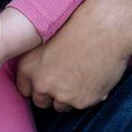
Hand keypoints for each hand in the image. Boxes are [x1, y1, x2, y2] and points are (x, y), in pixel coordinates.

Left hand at [14, 0, 131, 111]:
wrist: (107, 28)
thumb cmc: (80, 25)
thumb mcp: (49, 38)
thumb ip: (41, 59)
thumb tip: (44, 73)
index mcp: (29, 66)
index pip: (24, 88)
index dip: (36, 85)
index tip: (47, 81)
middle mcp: (41, 83)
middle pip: (41, 101)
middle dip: (52, 94)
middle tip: (67, 80)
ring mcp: (61, 95)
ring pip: (62, 106)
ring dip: (70, 96)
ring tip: (83, 76)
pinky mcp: (82, 101)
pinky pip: (82, 105)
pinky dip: (89, 95)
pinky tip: (96, 77)